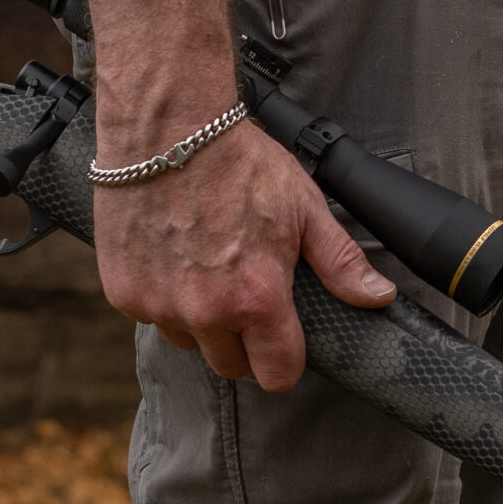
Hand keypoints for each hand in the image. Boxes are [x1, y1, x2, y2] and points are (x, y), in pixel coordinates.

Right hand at [93, 113, 395, 389]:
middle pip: (231, 365)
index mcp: (257, 298)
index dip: (284, 359)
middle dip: (242, 340)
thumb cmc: (238, 162)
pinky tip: (174, 257)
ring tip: (207, 269)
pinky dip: (163, 296)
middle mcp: (205, 312)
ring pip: (188, 341)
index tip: (283, 340)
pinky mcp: (123, 291)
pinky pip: (150, 316)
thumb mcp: (304, 208)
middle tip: (244, 293)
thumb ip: (340, 262)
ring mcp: (159, 305)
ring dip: (199, 320)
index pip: (277, 375)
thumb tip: (378, 296)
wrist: (167, 128)